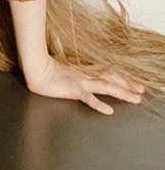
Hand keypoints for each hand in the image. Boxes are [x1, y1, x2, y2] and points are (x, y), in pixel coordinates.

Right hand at [21, 55, 145, 113]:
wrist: (36, 68)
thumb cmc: (49, 68)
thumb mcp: (68, 68)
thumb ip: (80, 69)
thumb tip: (91, 72)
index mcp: (85, 70)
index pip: (108, 72)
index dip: (122, 77)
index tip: (135, 83)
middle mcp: (86, 74)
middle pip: (111, 78)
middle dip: (127, 84)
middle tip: (141, 90)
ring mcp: (80, 81)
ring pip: (106, 86)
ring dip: (121, 92)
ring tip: (135, 99)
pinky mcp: (73, 89)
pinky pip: (88, 97)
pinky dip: (98, 104)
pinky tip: (108, 110)